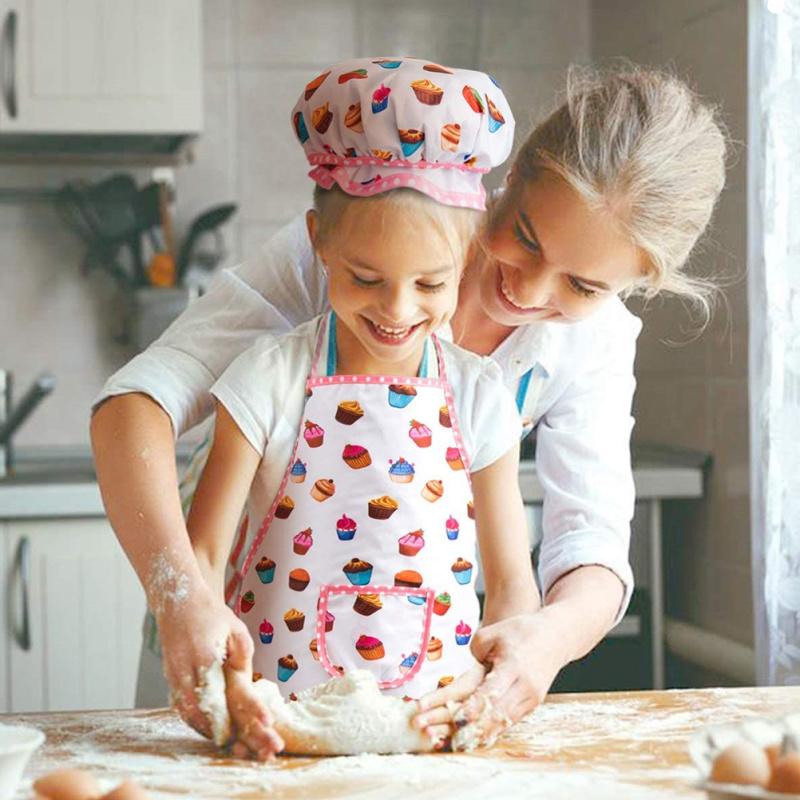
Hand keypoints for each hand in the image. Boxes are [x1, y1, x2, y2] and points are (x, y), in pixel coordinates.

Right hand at [157, 583, 282, 758]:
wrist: (177, 601)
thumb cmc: (210, 614)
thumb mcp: (235, 628)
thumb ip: (243, 652)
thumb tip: (248, 677)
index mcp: (204, 657)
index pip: (221, 694)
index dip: (239, 713)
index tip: (258, 724)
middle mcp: (185, 671)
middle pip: (204, 712)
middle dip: (226, 732)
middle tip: (246, 746)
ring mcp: (174, 676)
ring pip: (190, 713)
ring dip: (209, 730)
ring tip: (232, 743)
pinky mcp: (170, 678)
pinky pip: (182, 706)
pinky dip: (195, 720)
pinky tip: (210, 728)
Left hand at [414, 611, 565, 747]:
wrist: (556, 636)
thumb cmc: (522, 631)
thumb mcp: (493, 633)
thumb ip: (474, 651)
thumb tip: (464, 669)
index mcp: (513, 667)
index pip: (490, 693)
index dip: (472, 708)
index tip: (454, 718)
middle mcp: (524, 687)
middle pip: (495, 715)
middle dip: (469, 727)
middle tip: (444, 735)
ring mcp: (531, 699)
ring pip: (502, 724)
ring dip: (478, 734)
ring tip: (452, 742)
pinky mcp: (532, 706)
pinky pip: (509, 723)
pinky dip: (491, 731)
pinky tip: (473, 738)